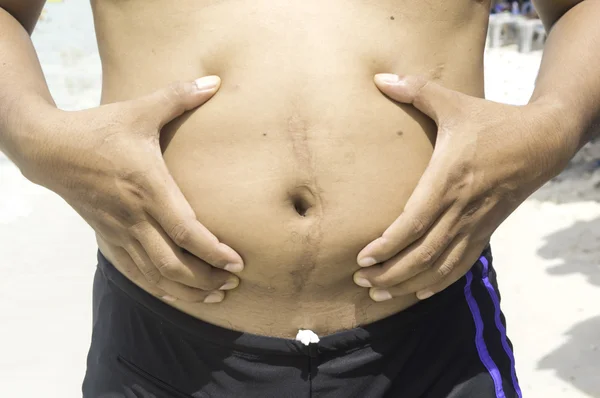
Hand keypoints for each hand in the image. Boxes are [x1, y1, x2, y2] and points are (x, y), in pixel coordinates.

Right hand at [26, 76, 242, 302]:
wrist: (50, 150)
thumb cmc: (100, 129)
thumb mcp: (140, 109)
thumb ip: (178, 96)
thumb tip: (215, 81)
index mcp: (147, 186)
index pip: (185, 230)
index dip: (212, 251)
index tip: (237, 262)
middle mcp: (134, 216)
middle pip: (173, 263)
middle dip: (206, 278)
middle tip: (234, 283)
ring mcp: (119, 231)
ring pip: (154, 274)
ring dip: (186, 289)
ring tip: (216, 294)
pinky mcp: (108, 237)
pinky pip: (134, 272)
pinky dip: (159, 288)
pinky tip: (177, 294)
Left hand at [354, 73, 565, 301]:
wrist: (542, 141)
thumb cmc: (493, 121)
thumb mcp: (455, 102)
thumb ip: (417, 90)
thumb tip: (379, 77)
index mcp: (449, 179)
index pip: (414, 223)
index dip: (388, 245)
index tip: (362, 258)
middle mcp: (462, 208)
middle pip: (423, 254)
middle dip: (389, 273)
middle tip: (360, 280)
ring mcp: (476, 223)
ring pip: (440, 266)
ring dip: (408, 284)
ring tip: (378, 292)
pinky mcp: (487, 231)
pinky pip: (462, 265)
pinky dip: (439, 283)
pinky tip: (418, 292)